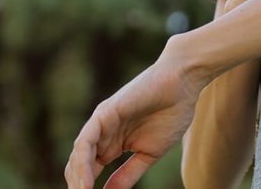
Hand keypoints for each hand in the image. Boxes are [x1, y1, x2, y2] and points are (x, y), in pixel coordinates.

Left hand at [64, 39, 204, 188]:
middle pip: (79, 167)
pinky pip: (85, 142)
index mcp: (112, 144)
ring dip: (77, 181)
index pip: (90, 172)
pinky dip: (81, 164)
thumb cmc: (171, 112)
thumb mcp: (149, 153)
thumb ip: (128, 174)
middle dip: (79, 188)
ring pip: (78, 157)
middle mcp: (102, 134)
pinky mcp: (104, 113)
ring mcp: (101, 123)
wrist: (183, 83)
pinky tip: (84, 184)